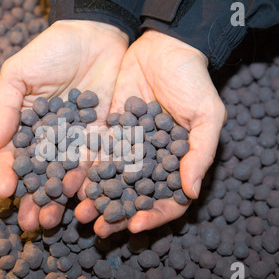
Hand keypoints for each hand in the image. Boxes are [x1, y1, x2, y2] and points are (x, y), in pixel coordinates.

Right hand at [0, 20, 127, 231]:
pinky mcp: (101, 138)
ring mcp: (76, 141)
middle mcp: (51, 140)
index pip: (14, 156)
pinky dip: (90, 182)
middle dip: (35, 199)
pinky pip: (95, 163)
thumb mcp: (19, 75)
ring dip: (60, 199)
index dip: (8, 174)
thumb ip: (6, 109)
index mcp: (27, 127)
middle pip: (41, 175)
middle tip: (30, 223)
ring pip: (67, 176)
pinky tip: (85, 199)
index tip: (4, 192)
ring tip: (54, 221)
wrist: (93, 36)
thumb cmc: (50, 51)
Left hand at [75, 29, 226, 237]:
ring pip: (113, 181)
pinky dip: (86, 172)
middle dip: (118, 214)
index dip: (154, 215)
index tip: (136, 225)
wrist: (164, 48)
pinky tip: (72, 184)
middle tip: (99, 229)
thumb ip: (200, 153)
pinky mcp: (110, 133)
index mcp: (178, 164)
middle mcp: (152, 162)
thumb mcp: (206, 115)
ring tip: (81, 213)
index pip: (169, 200)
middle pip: (135, 197)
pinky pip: (97, 156)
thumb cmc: (193, 81)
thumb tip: (191, 192)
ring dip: (98, 199)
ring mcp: (130, 149)